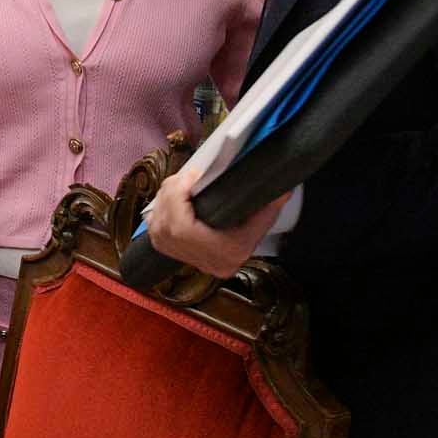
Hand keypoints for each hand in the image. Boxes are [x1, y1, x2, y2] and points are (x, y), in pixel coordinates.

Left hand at [144, 169, 286, 279]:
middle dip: (170, 194)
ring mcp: (185, 260)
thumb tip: (283, 188)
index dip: (178, 197)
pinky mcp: (173, 255)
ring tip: (178, 185)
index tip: (192, 176)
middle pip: (166, 226)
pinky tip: (170, 200)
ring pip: (157, 229)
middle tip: (185, 176)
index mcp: (223, 253)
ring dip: (163, 202)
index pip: (181, 228)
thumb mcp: (261, 222)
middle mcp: (201, 261)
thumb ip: (269, 205)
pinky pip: (154, 234)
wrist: (236, 258)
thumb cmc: (249, 237)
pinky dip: (158, 213)